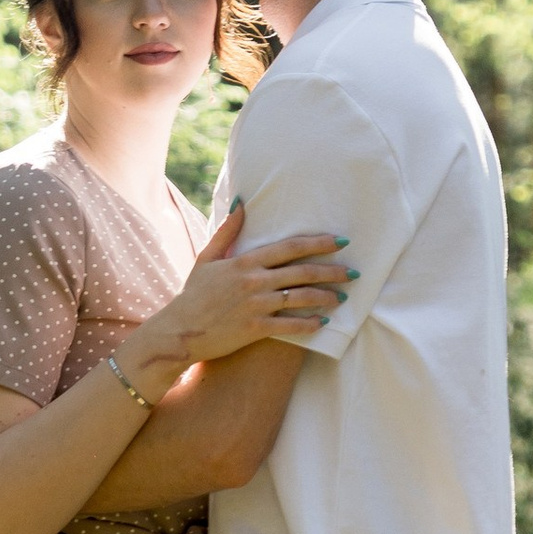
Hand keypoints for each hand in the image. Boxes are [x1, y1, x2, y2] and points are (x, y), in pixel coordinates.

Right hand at [137, 203, 355, 378]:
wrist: (179, 331)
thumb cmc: (193, 294)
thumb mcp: (207, 258)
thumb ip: (227, 231)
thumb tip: (241, 202)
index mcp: (245, 262)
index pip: (290, 248)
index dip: (318, 243)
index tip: (340, 242)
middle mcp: (254, 281)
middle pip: (302, 272)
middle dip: (332, 271)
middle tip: (353, 273)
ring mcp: (256, 306)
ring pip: (300, 299)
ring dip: (325, 297)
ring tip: (342, 298)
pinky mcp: (255, 329)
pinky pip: (290, 326)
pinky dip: (309, 324)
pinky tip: (323, 323)